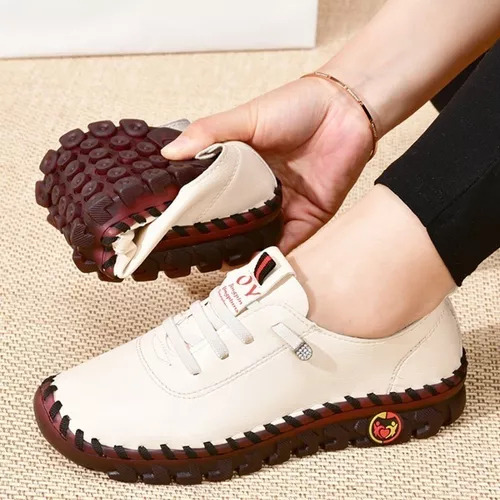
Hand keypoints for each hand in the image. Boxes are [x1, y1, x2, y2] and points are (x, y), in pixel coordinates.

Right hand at [161, 77, 372, 252]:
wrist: (345, 109)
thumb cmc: (295, 106)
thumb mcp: (245, 118)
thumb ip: (208, 134)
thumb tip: (169, 152)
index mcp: (239, 168)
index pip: (210, 196)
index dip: (193, 213)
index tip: (172, 229)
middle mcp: (258, 192)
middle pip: (231, 223)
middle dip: (214, 240)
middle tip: (190, 257)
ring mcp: (282, 208)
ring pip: (256, 239)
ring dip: (240, 254)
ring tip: (216, 268)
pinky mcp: (307, 219)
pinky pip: (287, 245)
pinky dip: (272, 258)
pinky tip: (254, 267)